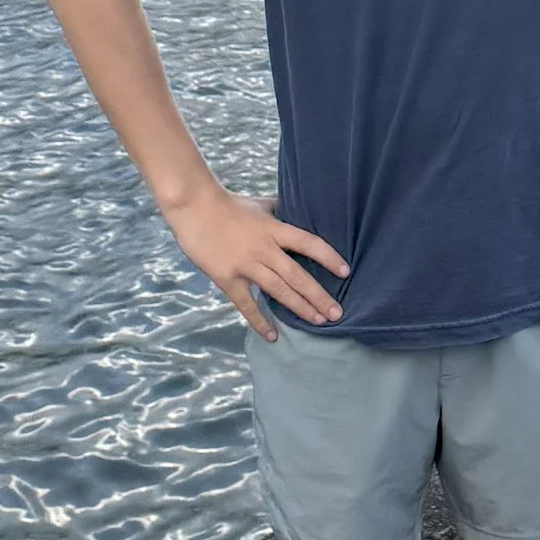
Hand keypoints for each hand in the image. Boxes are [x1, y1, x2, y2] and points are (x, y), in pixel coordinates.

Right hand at [167, 185, 350, 340]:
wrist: (194, 207)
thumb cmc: (227, 203)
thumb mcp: (259, 204)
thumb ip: (279, 211)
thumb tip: (297, 210)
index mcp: (274, 229)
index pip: (309, 243)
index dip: (329, 257)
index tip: (346, 272)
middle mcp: (264, 249)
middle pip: (297, 275)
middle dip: (319, 296)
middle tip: (337, 313)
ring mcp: (246, 265)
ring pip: (279, 291)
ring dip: (300, 308)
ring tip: (318, 321)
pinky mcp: (227, 279)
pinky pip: (247, 305)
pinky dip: (260, 322)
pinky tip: (273, 336)